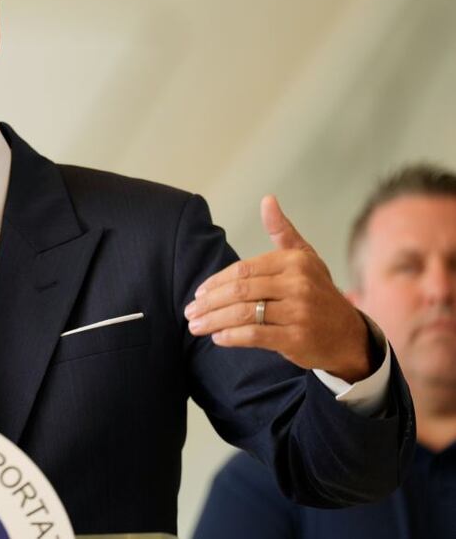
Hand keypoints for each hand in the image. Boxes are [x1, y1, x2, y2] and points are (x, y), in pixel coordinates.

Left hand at [184, 196, 371, 381]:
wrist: (348, 335)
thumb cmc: (317, 292)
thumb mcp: (304, 258)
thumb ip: (282, 231)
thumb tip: (267, 199)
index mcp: (294, 262)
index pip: (243, 270)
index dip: (216, 282)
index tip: (198, 292)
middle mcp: (298, 284)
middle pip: (240, 291)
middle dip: (209, 302)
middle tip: (190, 312)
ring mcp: (299, 312)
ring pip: (244, 314)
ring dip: (213, 320)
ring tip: (196, 326)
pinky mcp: (297, 338)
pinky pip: (255, 335)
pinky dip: (232, 336)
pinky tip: (218, 337)